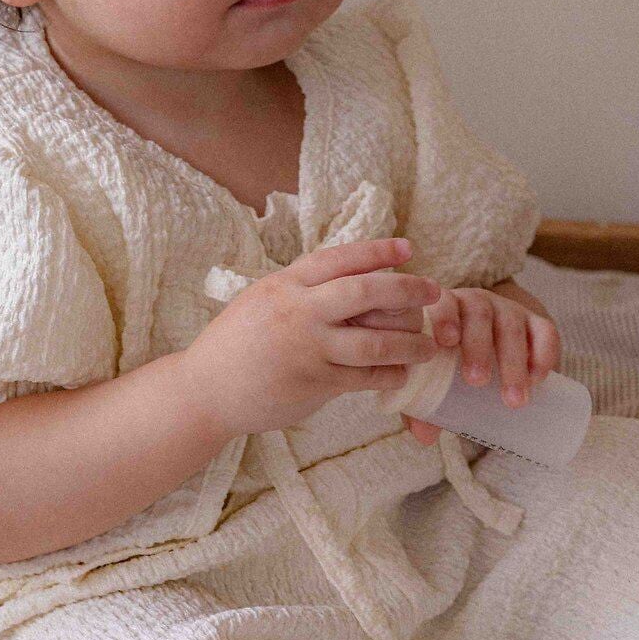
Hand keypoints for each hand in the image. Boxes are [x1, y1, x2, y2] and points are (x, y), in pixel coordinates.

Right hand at [186, 237, 444, 439]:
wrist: (204, 390)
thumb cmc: (236, 343)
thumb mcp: (263, 299)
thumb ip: (303, 289)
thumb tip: (352, 276)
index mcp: (285, 284)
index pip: (340, 258)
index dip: (377, 250)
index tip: (408, 249)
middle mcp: (298, 311)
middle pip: (365, 291)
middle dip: (407, 289)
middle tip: (434, 291)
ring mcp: (307, 348)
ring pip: (373, 341)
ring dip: (409, 342)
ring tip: (428, 344)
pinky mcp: (313, 383)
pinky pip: (364, 377)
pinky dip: (389, 374)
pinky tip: (401, 374)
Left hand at [396, 283, 562, 448]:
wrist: (488, 349)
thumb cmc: (450, 362)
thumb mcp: (433, 376)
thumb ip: (424, 401)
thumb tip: (425, 435)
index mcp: (446, 310)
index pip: (443, 302)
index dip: (444, 316)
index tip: (446, 342)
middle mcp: (478, 303)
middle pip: (479, 314)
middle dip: (478, 347)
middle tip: (476, 381)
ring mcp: (509, 311)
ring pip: (512, 326)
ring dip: (512, 361)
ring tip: (511, 398)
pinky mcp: (537, 323)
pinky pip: (545, 331)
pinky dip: (543, 354)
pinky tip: (538, 380)